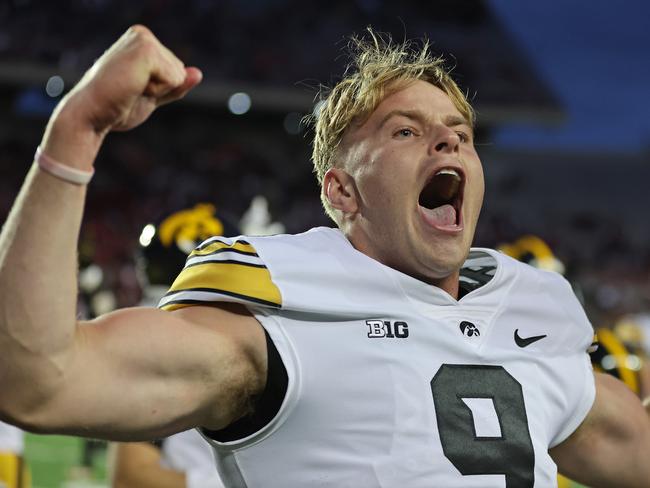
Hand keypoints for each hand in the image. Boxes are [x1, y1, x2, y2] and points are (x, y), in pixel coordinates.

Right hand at [39, 25, 201, 168]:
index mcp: (142, 41)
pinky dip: (158, 91)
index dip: (161, 89)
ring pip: (179, 76)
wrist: (92, 114)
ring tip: (130, 88)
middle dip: (162, 90)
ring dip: (158, 91)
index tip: (134, 89)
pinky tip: (133, 87)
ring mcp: (144, 40)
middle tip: (131, 91)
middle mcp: (142, 34)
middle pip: (181, 71)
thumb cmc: (117, 107)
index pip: (177, 71)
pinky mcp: (146, 51)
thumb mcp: (153, 96)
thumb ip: (175, 85)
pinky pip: (175, 80)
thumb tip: (198, 73)